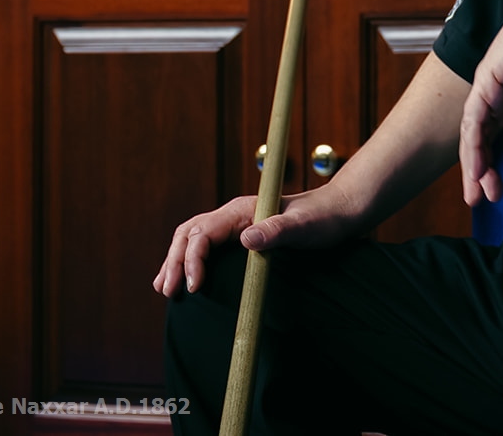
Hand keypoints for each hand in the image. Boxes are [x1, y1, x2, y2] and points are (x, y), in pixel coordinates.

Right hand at [153, 186, 356, 296]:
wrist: (340, 212)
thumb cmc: (323, 218)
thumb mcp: (304, 227)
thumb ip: (277, 230)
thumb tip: (246, 239)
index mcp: (242, 210)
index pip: (203, 233)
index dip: (192, 259)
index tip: (193, 286)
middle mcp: (234, 216)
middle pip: (190, 234)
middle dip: (175, 261)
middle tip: (166, 290)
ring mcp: (237, 226)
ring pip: (194, 238)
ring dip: (176, 260)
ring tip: (163, 286)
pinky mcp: (243, 237)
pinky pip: (207, 246)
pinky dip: (190, 260)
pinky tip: (188, 278)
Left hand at [458, 0, 502, 206]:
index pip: (493, 139)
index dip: (490, 167)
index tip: (496, 194)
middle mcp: (494, 94)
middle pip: (478, 139)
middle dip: (477, 172)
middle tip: (480, 199)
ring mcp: (488, 85)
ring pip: (472, 132)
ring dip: (473, 163)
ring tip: (477, 190)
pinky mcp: (487, 77)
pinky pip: (476, 116)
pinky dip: (474, 143)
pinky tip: (478, 165)